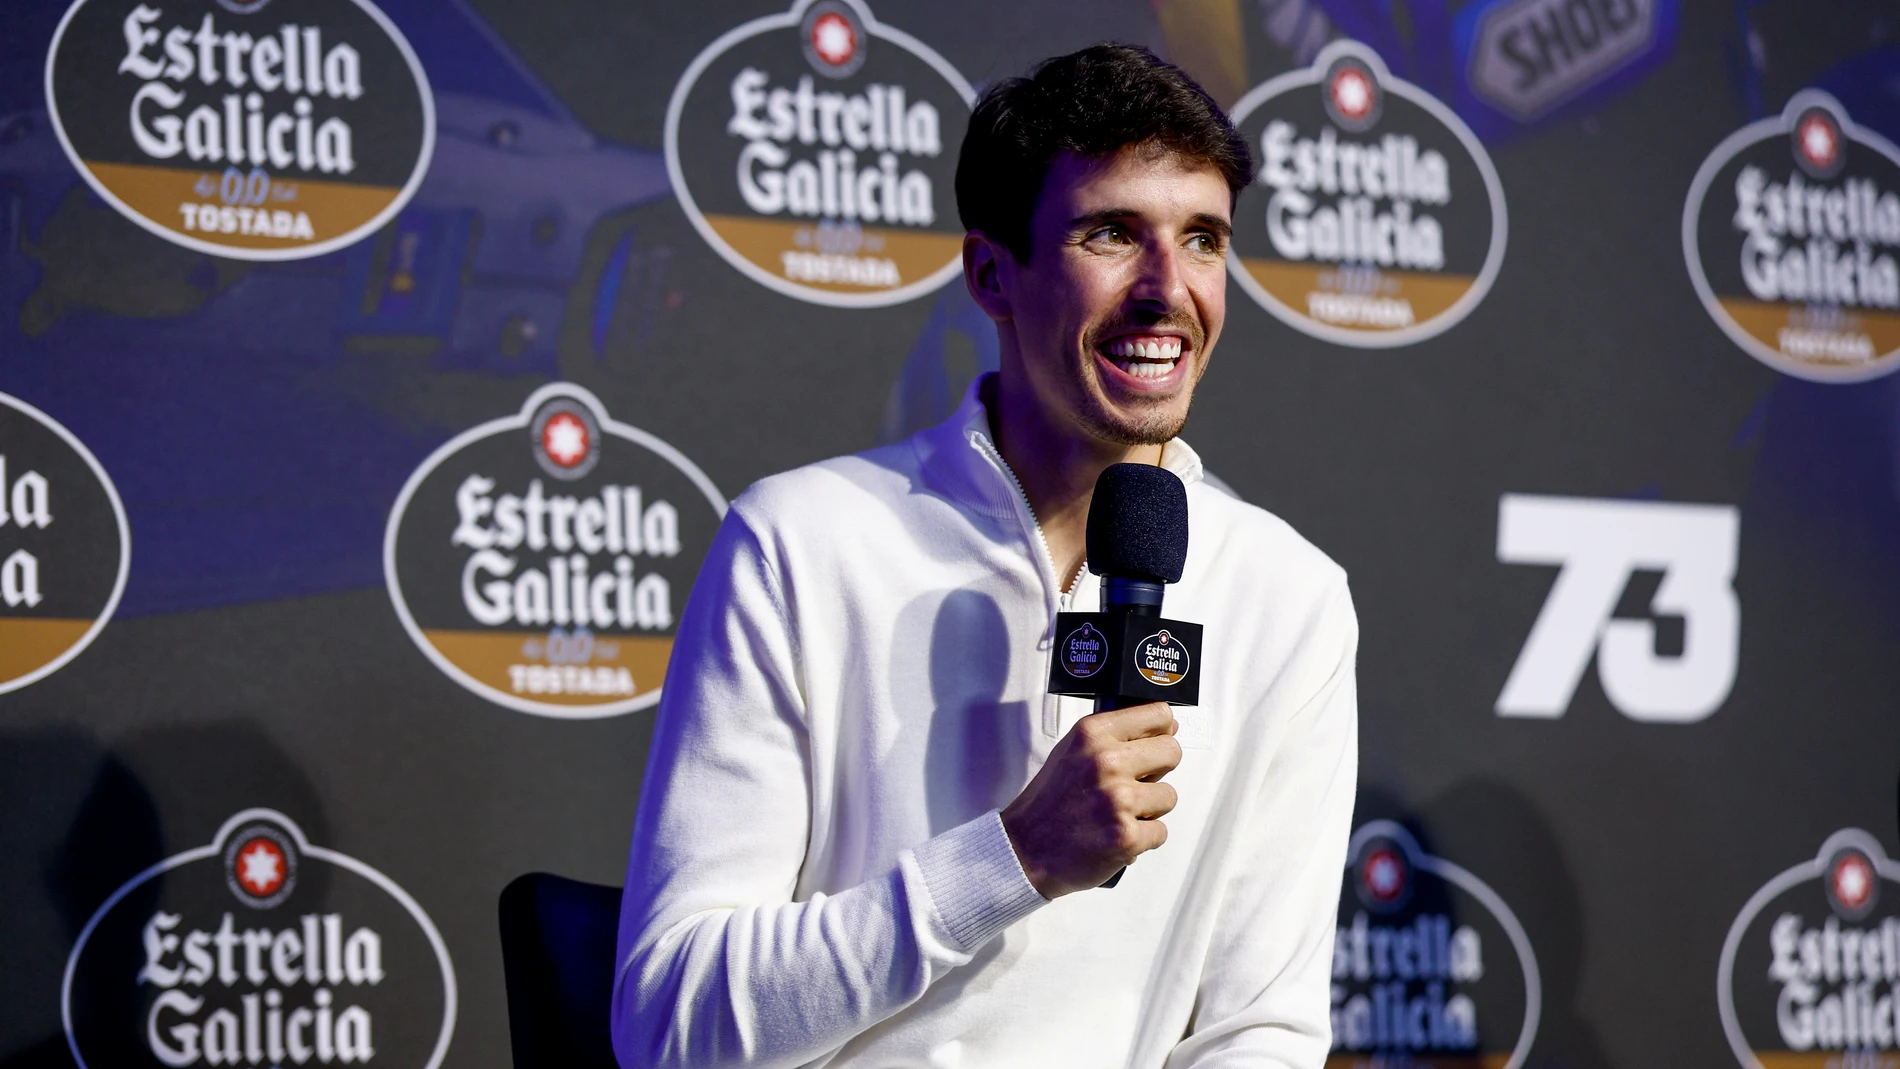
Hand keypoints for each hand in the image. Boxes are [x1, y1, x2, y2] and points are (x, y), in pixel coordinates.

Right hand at [999, 701, 1181, 897]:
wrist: (1024, 851)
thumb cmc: (1048, 804)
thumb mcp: (1072, 752)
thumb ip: (1114, 738)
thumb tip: (1165, 728)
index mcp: (1092, 734)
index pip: (1158, 714)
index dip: (1162, 731)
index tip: (1156, 741)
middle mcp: (1106, 761)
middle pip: (1172, 752)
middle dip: (1159, 771)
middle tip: (1136, 784)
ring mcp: (1119, 800)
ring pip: (1169, 796)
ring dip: (1150, 809)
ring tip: (1119, 814)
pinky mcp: (1127, 836)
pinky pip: (1161, 831)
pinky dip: (1143, 838)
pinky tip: (1117, 835)